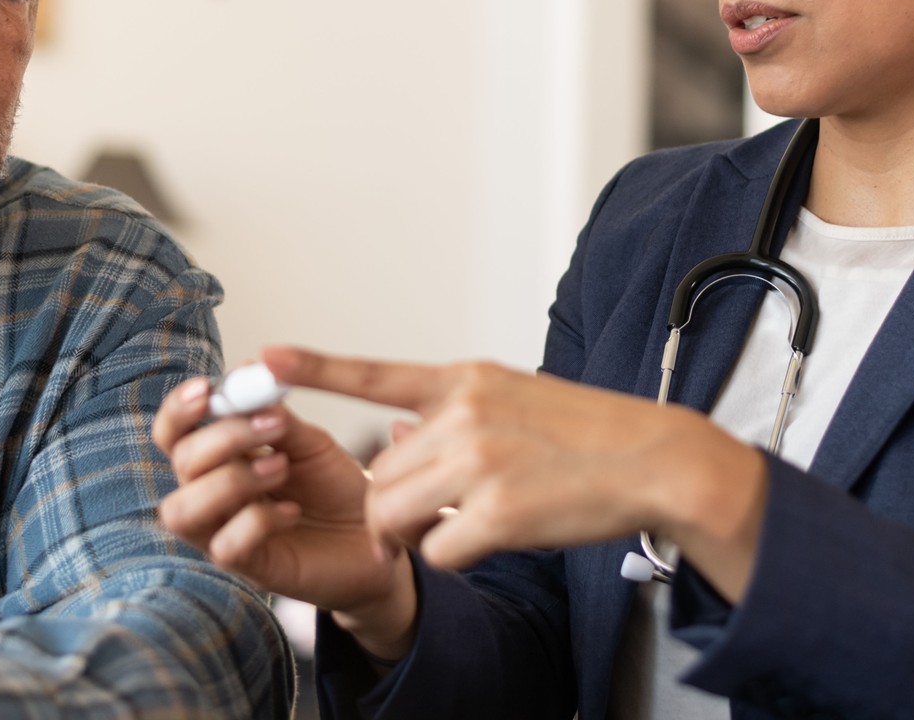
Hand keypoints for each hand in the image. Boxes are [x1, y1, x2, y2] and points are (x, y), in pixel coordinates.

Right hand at [153, 364, 417, 657]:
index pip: (173, 435)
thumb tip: (247, 371)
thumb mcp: (309, 441)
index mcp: (220, 458)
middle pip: (181, 464)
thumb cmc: (334, 486)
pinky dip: (257, 521)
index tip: (206, 389)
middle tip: (274, 427)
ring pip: (182, 511)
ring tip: (280, 468)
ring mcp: (224, 533)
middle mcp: (211, 496)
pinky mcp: (249, 567)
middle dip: (223, 438)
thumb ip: (274, 415)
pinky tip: (292, 511)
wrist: (376, 535)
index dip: (178, 412)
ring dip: (229, 481)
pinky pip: (225, 547)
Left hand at [270, 347, 769, 599]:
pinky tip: (498, 534)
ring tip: (472, 516)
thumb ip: (449, 416)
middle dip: (395, 502)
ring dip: (416, 531)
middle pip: (380, 475)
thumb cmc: (583, 434)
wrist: (651, 460)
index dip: (315, 368)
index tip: (262, 360)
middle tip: (446, 505)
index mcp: (465, 380)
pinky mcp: (496, 513)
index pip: (375, 374)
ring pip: (394, 515)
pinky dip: (456, 553)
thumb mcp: (510, 401)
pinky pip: (436, 550)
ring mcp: (479, 462)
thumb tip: (392, 442)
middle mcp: (464, 414)